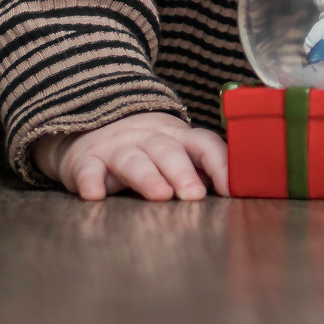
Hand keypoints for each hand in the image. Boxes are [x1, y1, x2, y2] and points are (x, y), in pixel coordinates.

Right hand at [34, 110, 228, 201]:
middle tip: (194, 195)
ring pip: (133, 160)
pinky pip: (87, 169)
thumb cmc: (146, 149)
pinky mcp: (86, 160)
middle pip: (168, 152)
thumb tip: (237, 189)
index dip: (219, 163)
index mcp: (177, 137)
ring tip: (160, 195)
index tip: (232, 188)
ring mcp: (116, 147)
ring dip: (147, 177)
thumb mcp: (175, 151)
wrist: (91, 128)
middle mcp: (148, 138)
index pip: (203, 143)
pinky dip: (90, 180)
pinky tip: (95, 194)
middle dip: (183, 173)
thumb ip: (201, 167)